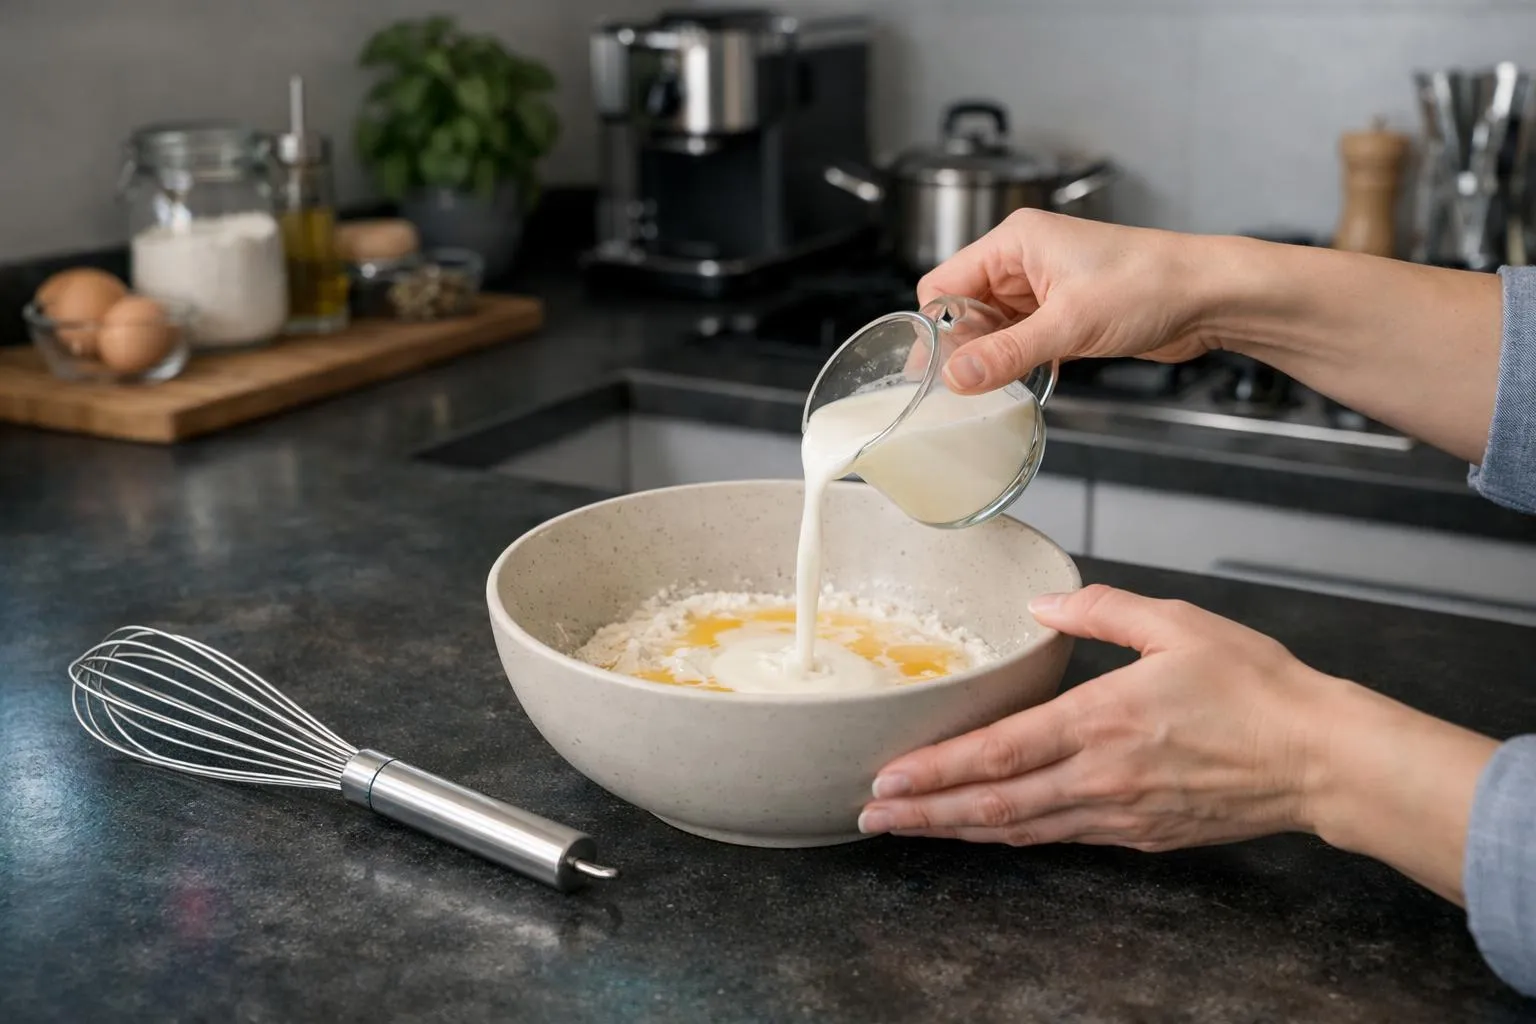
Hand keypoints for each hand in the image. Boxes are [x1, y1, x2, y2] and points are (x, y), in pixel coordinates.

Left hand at [859, 585, 1497, 903]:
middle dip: (926, 814)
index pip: (997, 753)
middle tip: (872, 816)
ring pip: (1021, 831)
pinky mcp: (1142, 836)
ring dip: (960, 832)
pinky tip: (989, 831)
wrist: (1320, 757)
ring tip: (912, 830)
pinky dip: (1014, 837)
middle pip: (993, 806)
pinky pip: (1061, 838)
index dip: (935, 770)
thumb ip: (1101, 612)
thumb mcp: (1177, 624)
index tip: (888, 777)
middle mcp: (1100, 777)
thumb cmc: (1255, 687)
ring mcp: (1120, 814)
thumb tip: (1042, 608)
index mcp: (1101, 720)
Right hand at [917, 211, 1221, 393]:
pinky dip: (1019, 362)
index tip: (936, 366)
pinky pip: (1021, 341)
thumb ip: (1007, 354)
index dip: (937, 325)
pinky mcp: (1064, 314)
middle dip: (964, 347)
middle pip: (965, 308)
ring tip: (998, 385)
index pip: (944, 282)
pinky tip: (1028, 380)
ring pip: (993, 329)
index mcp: (1015, 242)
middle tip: (966, 385)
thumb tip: (956, 377)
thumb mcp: (1070, 323)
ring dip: (994, 358)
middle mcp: (1024, 261)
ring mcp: (1044, 289)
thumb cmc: (1152, 282)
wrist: (1209, 296)